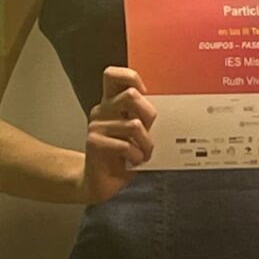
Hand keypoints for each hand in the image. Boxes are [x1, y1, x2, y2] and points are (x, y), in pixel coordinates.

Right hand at [80, 66, 155, 202]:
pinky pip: (126, 145)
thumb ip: (143, 117)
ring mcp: (96, 126)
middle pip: (130, 95)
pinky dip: (137, 156)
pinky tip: (134, 161)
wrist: (100, 183)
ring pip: (134, 124)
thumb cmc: (123, 157)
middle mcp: (102, 110)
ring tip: (145, 153)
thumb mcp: (136, 133)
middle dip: (149, 114)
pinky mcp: (94, 143)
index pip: (113, 75)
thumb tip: (165, 109)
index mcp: (111, 104)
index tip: (144, 92)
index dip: (130, 77)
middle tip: (151, 131)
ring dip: (146, 143)